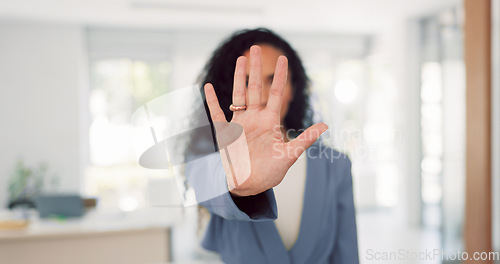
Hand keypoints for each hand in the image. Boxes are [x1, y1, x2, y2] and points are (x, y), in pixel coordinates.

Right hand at [204, 45, 327, 195]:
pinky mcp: (225, 134)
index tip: (283, 58)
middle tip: (255, 48)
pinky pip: (217, 114)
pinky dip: (212, 101)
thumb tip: (325, 125)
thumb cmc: (269, 173)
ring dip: (238, 77)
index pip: (275, 93)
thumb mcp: (289, 155)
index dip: (280, 76)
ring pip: (238, 96)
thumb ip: (305, 139)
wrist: (249, 186)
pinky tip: (208, 87)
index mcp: (270, 122)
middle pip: (255, 88)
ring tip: (240, 59)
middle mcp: (254, 119)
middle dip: (255, 68)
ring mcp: (239, 124)